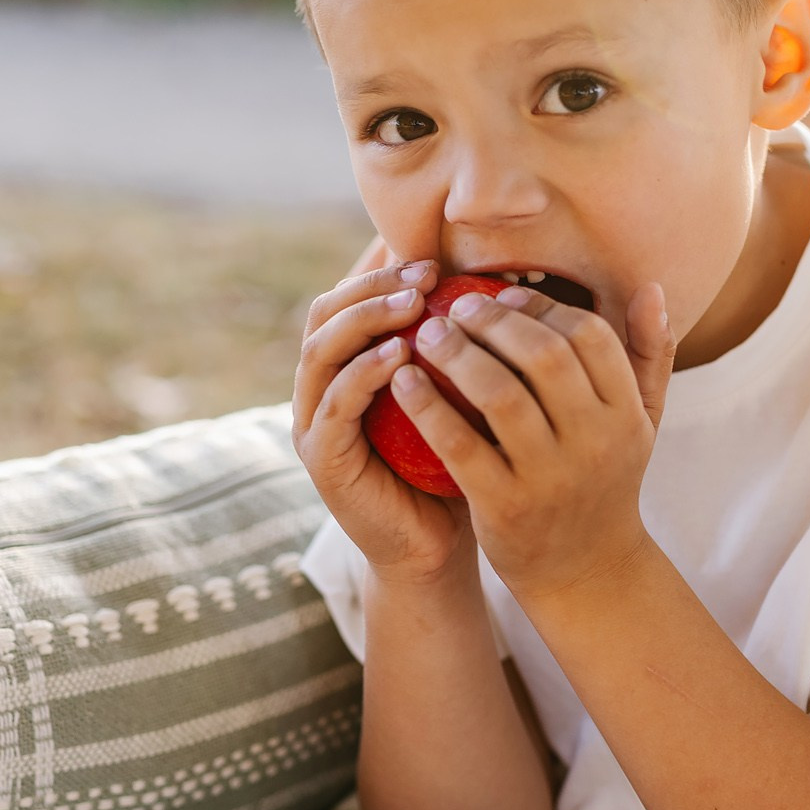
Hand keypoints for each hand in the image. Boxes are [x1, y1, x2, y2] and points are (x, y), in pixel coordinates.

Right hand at [291, 259, 471, 581]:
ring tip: (413, 305)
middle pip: (325, 314)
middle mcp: (320, 389)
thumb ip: (456, 348)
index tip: (433, 260)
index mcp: (347, 367)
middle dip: (373, 286)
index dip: (384, 273)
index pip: (348, 298)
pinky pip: (336, 404)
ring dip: (365, 321)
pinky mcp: (322, 459)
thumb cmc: (454, 466)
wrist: (436, 548)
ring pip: (321, 351)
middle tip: (424, 275)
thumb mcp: (456, 396)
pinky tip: (400, 357)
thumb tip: (495, 284)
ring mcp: (314, 423)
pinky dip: (365, 374)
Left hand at [393, 282, 674, 597]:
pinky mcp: (504, 506)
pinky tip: (405, 381)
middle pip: (542, 356)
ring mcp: (550, 477)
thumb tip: (651, 287)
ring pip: (499, 395)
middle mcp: (594, 442)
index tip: (504, 297)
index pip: (588, 335)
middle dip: (493, 321)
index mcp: (626, 414)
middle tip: (455, 306)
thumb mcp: (642, 423)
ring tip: (428, 335)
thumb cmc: (606, 482)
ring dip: (457, 354)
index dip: (542, 308)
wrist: (586, 572)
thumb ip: (649, 355)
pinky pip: (460, 444)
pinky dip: (428, 406)